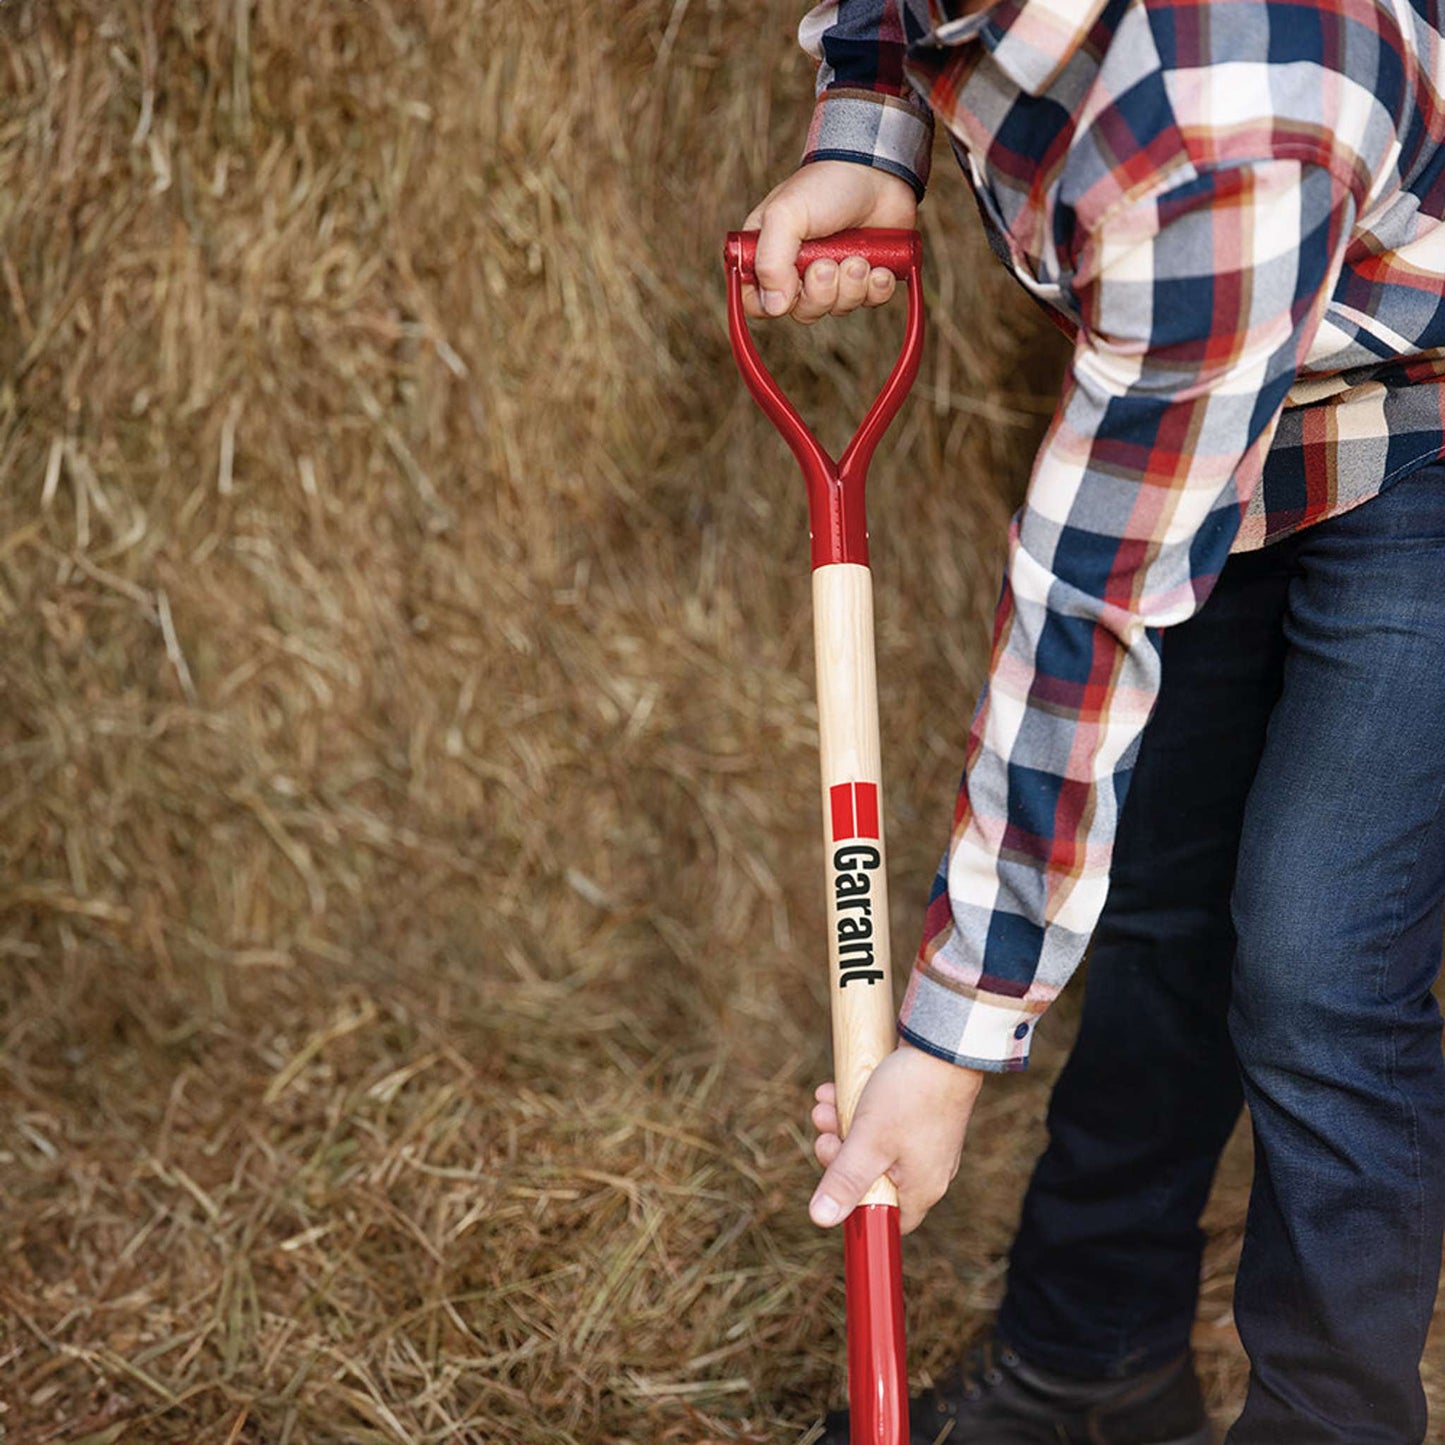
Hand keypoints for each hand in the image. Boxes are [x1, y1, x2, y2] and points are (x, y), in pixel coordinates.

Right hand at [742, 160, 917, 323]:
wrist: (878, 171)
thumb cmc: (826, 185)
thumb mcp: (785, 215)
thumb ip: (771, 261)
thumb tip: (774, 308)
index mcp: (769, 255)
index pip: (756, 302)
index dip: (770, 305)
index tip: (789, 287)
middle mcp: (798, 270)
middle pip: (801, 311)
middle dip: (820, 292)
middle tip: (829, 263)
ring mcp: (834, 275)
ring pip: (836, 309)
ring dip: (851, 286)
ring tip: (858, 257)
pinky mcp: (865, 277)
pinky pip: (869, 302)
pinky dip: (876, 289)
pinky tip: (879, 267)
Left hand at [809, 1040, 983, 1233]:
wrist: (942, 1045)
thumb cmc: (911, 1096)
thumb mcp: (870, 1142)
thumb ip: (845, 1182)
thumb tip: (820, 1218)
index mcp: (922, 1189)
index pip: (885, 1219)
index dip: (853, 1204)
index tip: (834, 1179)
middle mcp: (927, 1170)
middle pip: (870, 1177)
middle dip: (839, 1150)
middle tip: (825, 1128)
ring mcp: (923, 1142)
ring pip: (870, 1143)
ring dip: (842, 1123)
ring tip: (824, 1103)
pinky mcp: (918, 1116)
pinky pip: (880, 1121)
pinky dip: (857, 1107)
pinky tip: (834, 1090)